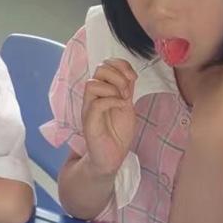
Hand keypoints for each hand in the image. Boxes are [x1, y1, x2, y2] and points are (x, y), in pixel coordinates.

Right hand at [81, 61, 137, 176]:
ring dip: (113, 88)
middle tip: (127, 92)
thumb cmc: (117, 134)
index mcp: (103, 91)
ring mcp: (89, 108)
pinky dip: (112, 101)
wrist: (112, 157)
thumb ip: (126, 90)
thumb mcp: (127, 106)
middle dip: (118, 75)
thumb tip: (130, 74)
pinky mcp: (89, 121)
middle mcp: (94, 96)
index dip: (120, 65)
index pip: (106, 64)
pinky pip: (96, 103)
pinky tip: (122, 107)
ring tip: (124, 100)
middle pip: (99, 69)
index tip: (133, 77)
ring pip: (92, 83)